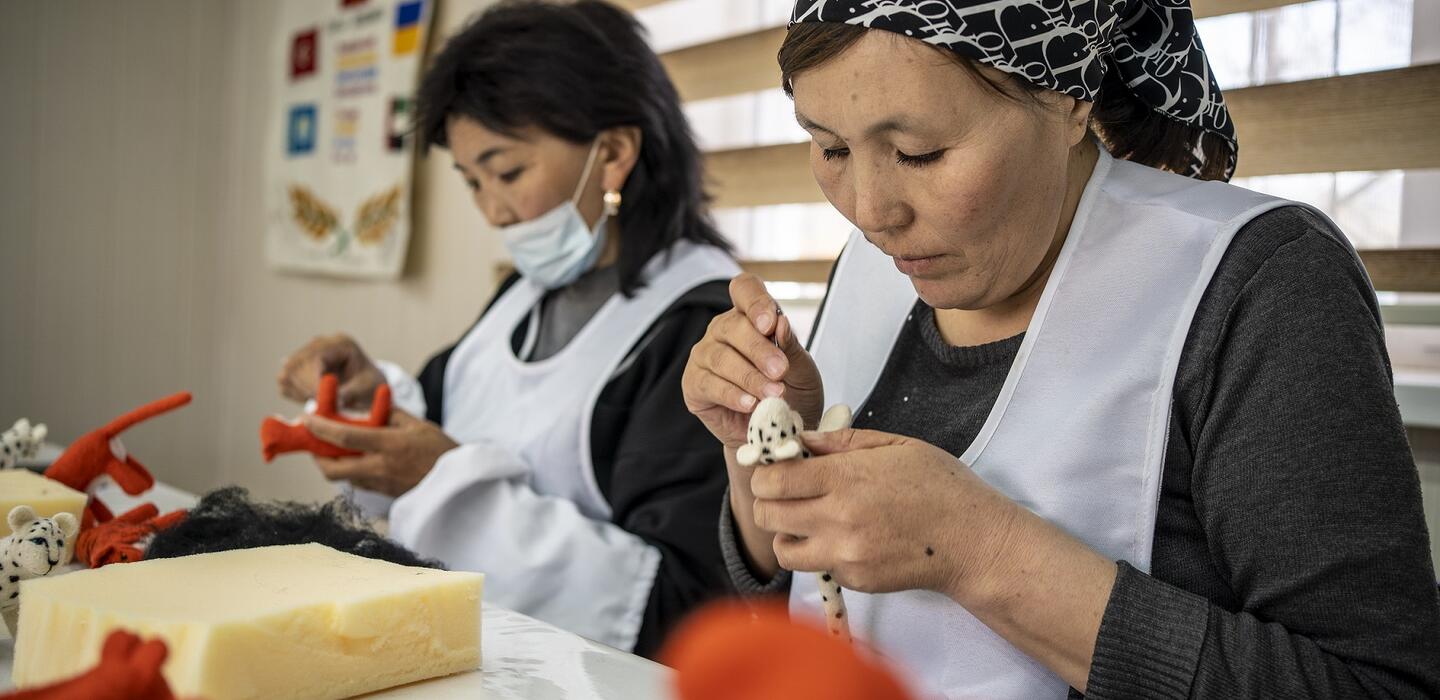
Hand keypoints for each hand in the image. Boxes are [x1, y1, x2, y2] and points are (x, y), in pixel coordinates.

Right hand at [278, 334, 383, 409]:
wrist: (367, 385)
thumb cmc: (370, 384)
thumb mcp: (367, 388)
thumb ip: (351, 393)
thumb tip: (335, 401)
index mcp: (340, 343)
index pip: (314, 357)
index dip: (312, 380)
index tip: (319, 400)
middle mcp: (320, 344)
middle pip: (295, 364)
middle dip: (305, 388)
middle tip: (320, 405)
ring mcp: (306, 354)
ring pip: (286, 373)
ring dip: (300, 392)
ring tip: (319, 402)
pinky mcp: (298, 367)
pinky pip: (285, 383)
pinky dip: (296, 395)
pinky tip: (314, 399)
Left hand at [302, 409, 457, 496]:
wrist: (459, 483)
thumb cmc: (441, 450)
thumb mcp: (418, 424)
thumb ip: (390, 414)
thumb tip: (365, 406)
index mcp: (390, 446)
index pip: (344, 438)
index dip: (320, 427)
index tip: (307, 417)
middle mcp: (381, 468)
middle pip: (333, 468)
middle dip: (316, 456)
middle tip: (315, 441)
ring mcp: (381, 484)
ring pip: (343, 477)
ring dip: (333, 463)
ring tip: (334, 448)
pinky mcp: (384, 494)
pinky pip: (357, 482)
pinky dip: (349, 470)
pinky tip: (356, 459)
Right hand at [682, 274, 823, 448]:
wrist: (778, 433)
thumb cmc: (792, 395)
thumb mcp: (803, 371)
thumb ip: (791, 347)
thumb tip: (780, 323)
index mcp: (750, 317)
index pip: (745, 289)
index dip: (755, 302)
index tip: (771, 324)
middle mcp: (723, 331)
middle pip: (732, 326)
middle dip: (759, 349)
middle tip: (780, 371)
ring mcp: (705, 356)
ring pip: (720, 357)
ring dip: (749, 376)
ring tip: (773, 393)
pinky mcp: (694, 384)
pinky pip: (709, 384)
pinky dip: (732, 394)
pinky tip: (750, 404)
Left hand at [748, 428, 1021, 597]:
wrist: (973, 541)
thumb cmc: (941, 487)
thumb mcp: (895, 446)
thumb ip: (841, 441)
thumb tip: (801, 439)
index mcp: (845, 479)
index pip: (773, 480)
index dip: (766, 471)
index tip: (776, 467)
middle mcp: (838, 520)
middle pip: (767, 514)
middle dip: (770, 500)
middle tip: (788, 492)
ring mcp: (845, 555)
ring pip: (783, 549)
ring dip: (787, 532)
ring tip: (809, 519)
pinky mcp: (854, 580)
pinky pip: (816, 566)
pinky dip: (820, 552)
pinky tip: (845, 537)